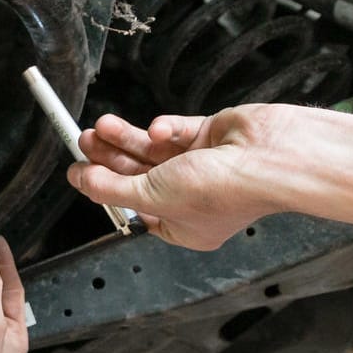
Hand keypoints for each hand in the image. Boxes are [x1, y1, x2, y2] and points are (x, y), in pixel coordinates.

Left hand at [66, 105, 289, 249]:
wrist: (273, 157)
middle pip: (138, 175)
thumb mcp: (152, 196)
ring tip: (101, 127)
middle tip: (84, 142)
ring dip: (126, 138)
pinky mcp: (212, 137)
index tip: (80, 172)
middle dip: (110, 158)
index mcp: (183, 226)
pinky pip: (177, 131)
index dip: (105, 189)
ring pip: (153, 151)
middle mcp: (192, 198)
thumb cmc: (224, 190)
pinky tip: (156, 128)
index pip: (134, 207)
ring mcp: (202, 165)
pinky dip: (164, 128)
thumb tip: (83, 180)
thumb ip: (113, 188)